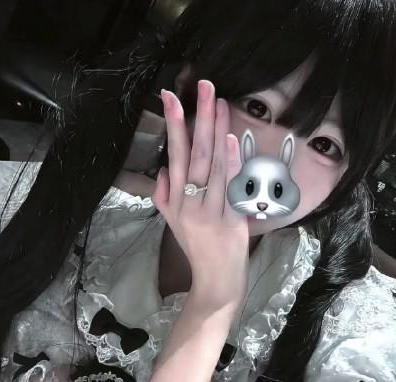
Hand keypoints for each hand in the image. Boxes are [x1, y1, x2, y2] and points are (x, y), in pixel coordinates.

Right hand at [152, 80, 248, 312]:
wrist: (215, 280)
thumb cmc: (196, 248)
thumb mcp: (173, 222)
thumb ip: (165, 195)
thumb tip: (164, 168)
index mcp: (176, 200)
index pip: (174, 156)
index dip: (173, 125)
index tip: (171, 96)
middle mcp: (190, 203)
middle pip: (195, 154)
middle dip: (198, 118)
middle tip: (204, 86)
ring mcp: (211, 212)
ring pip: (212, 167)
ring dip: (216, 132)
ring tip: (218, 101)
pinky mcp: (231, 221)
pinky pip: (230, 189)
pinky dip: (231, 164)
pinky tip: (230, 140)